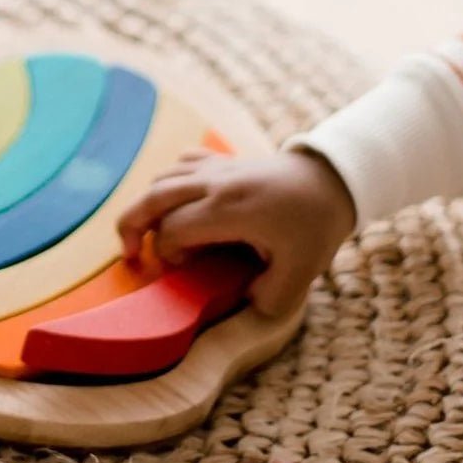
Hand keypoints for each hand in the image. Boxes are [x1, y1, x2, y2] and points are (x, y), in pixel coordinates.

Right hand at [117, 149, 355, 316]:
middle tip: (129, 254)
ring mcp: (216, 167)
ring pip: (160, 179)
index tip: (183, 269)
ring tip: (147, 233)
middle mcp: (213, 183)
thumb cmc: (317, 223)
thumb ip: (271, 297)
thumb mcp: (302, 271)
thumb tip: (245, 302)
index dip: (166, 254)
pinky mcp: (221, 160)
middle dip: (130, 227)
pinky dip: (169, 182)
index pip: (172, 230)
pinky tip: (177, 201)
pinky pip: (181, 164)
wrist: (334, 179)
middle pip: (151, 198)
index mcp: (227, 210)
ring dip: (147, 206)